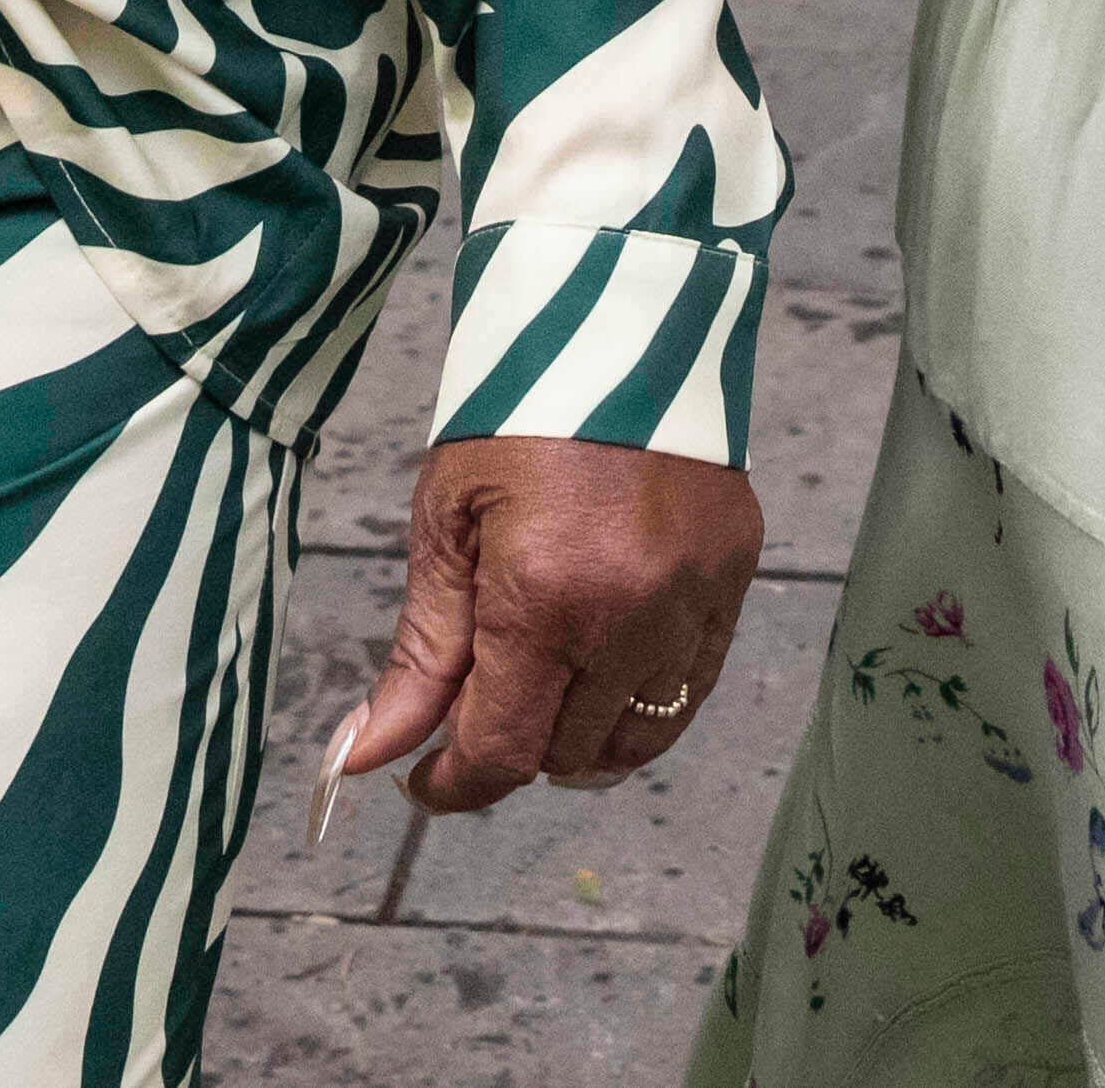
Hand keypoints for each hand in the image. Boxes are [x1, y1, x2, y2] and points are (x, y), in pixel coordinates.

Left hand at [332, 435, 763, 816]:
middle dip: (511, 744)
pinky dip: (645, 700)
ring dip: (580, 734)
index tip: (424, 782)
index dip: (456, 787)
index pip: (504, 753)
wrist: (618, 318)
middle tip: (478, 694)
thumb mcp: (446, 523)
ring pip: (636, 737)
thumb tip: (370, 756)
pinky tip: (606, 665)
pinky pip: (693, 688)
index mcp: (545, 598)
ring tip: (544, 683)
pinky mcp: (734, 577)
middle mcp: (630, 615)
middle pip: (566, 753)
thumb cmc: (515, 412)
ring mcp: (694, 600)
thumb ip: (420, 652)